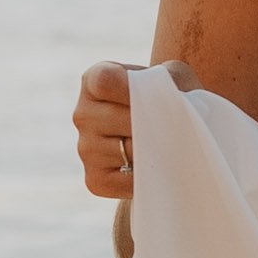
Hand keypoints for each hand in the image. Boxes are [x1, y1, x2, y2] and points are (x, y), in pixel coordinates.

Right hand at [73, 58, 196, 197]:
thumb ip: (166, 82)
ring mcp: (85, 149)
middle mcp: (82, 115)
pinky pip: (127, 181)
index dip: (134, 89)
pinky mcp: (95, 180)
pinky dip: (150, 175)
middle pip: (121, 118)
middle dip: (154, 124)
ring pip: (128, 150)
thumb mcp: (172, 76)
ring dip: (154, 150)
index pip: (105, 81)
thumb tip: (166, 110)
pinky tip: (156, 165)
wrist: (171, 133)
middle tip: (175, 126)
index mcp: (93, 81)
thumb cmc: (172, 97)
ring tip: (167, 144)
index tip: (158, 95)